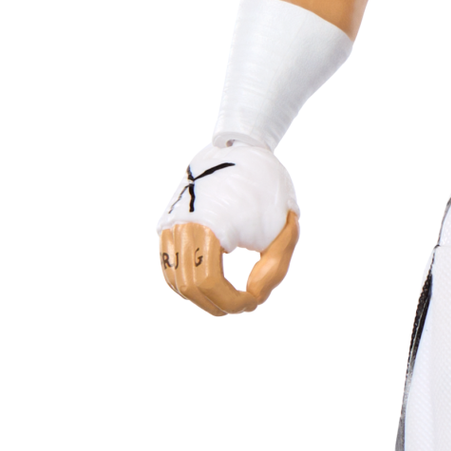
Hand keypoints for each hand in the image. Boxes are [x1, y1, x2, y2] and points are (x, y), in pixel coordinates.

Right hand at [157, 140, 300, 315]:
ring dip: (202, 296)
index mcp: (209, 225)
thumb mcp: (281, 230)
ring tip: (229, 296)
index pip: (210, 283)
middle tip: (245, 302)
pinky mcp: (169, 221)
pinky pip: (169, 264)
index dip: (234, 300)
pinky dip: (187, 281)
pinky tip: (210, 285)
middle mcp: (182, 225)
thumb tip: (254, 298)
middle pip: (191, 287)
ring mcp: (171, 223)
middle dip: (220, 302)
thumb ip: (272, 269)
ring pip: (175, 279)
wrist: (244, 148)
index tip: (255, 299)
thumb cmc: (268, 188)